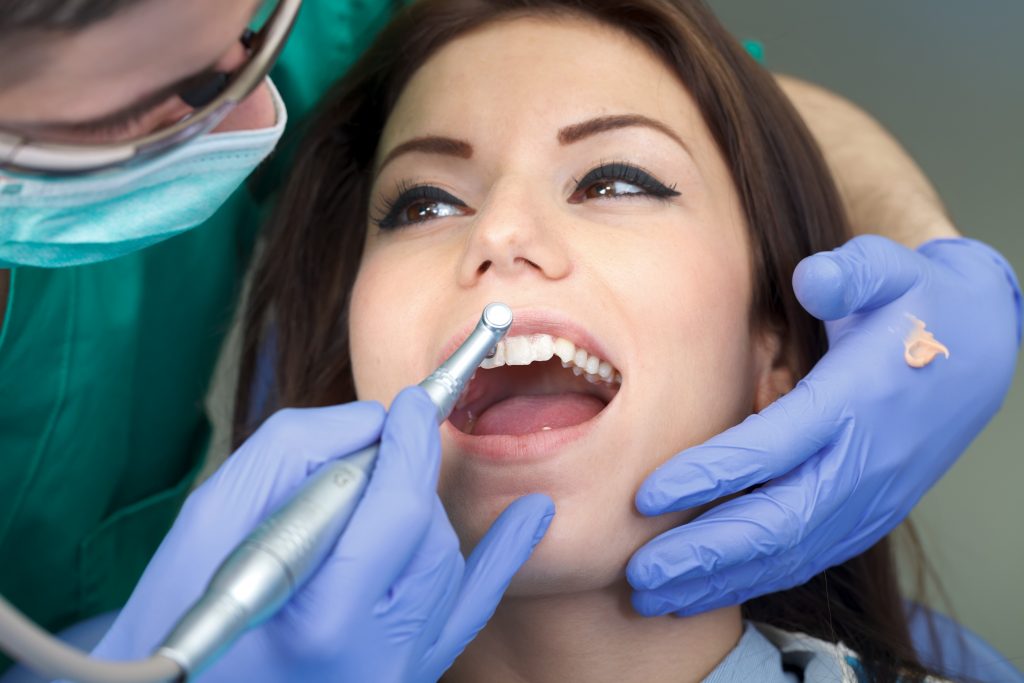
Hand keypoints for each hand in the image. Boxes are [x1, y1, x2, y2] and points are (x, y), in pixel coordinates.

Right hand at [93, 388, 553, 681]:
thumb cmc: (176, 618)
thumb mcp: (207, 528)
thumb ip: (292, 457)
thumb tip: (370, 422)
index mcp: (327, 618)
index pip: (399, 504)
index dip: (411, 443)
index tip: (412, 402)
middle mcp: (379, 653)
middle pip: (426, 528)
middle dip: (406, 474)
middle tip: (371, 450)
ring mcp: (400, 669)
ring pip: (444, 558)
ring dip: (416, 513)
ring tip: (360, 508)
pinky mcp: (410, 673)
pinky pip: (472, 607)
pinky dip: (502, 555)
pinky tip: (532, 514)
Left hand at [627, 235, 1019, 615]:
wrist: (978, 354)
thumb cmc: (917, 307)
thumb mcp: (893, 271)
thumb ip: (853, 273)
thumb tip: (812, 279)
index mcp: (856, 401)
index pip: (775, 447)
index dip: (711, 475)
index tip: (646, 497)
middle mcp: (863, 462)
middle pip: (778, 522)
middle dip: (704, 552)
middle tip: (637, 573)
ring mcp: (868, 499)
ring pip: (789, 554)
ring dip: (719, 580)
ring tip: (654, 596)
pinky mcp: (866, 516)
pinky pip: (806, 559)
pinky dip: (753, 580)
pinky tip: (703, 590)